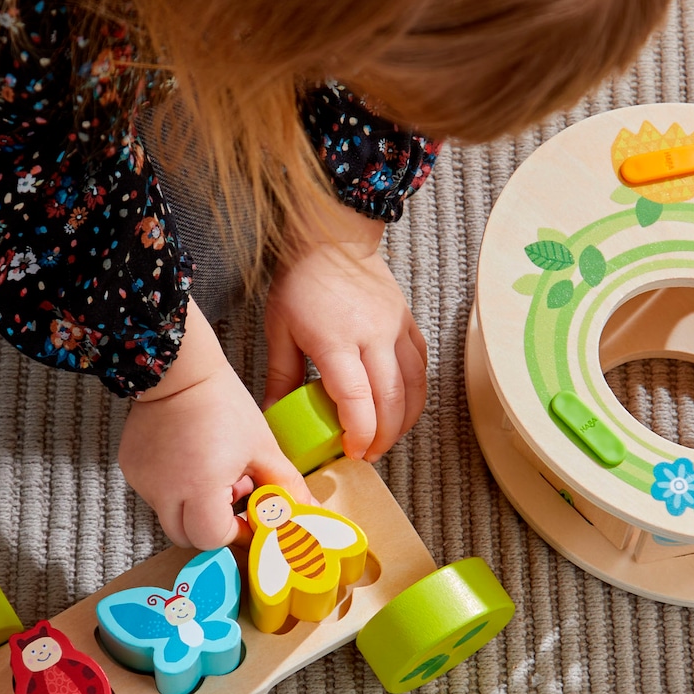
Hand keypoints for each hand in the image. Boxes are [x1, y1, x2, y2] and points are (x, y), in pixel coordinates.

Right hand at [122, 301, 307, 547]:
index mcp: (199, 488)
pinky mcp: (131, 467)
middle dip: (212, 527)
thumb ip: (285, 485)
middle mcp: (165, 491)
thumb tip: (307, 510)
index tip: (248, 516)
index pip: (214, 538)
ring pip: (170, 516)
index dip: (236, 532)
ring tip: (212, 472)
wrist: (179, 370)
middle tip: (231, 497)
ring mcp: (143, 481)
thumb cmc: (222, 404)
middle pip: (187, 537)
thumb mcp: (261, 447)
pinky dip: (173, 487)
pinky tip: (190, 460)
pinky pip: (154, 493)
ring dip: (193, 507)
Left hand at [262, 213, 426, 459]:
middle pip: (391, 401)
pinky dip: (415, 394)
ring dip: (404, 421)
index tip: (352, 451)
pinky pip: (421, 367)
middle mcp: (373, 336)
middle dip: (382, 437)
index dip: (359, 434)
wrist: (332, 239)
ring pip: (414, 387)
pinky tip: (401, 408)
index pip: (358, 400)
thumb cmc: (302, 282)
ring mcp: (395, 329)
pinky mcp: (407, 323)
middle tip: (367, 454)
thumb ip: (280, 377)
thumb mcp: (280, 331)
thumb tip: (273, 417)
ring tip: (385, 438)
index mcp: (337, 341)